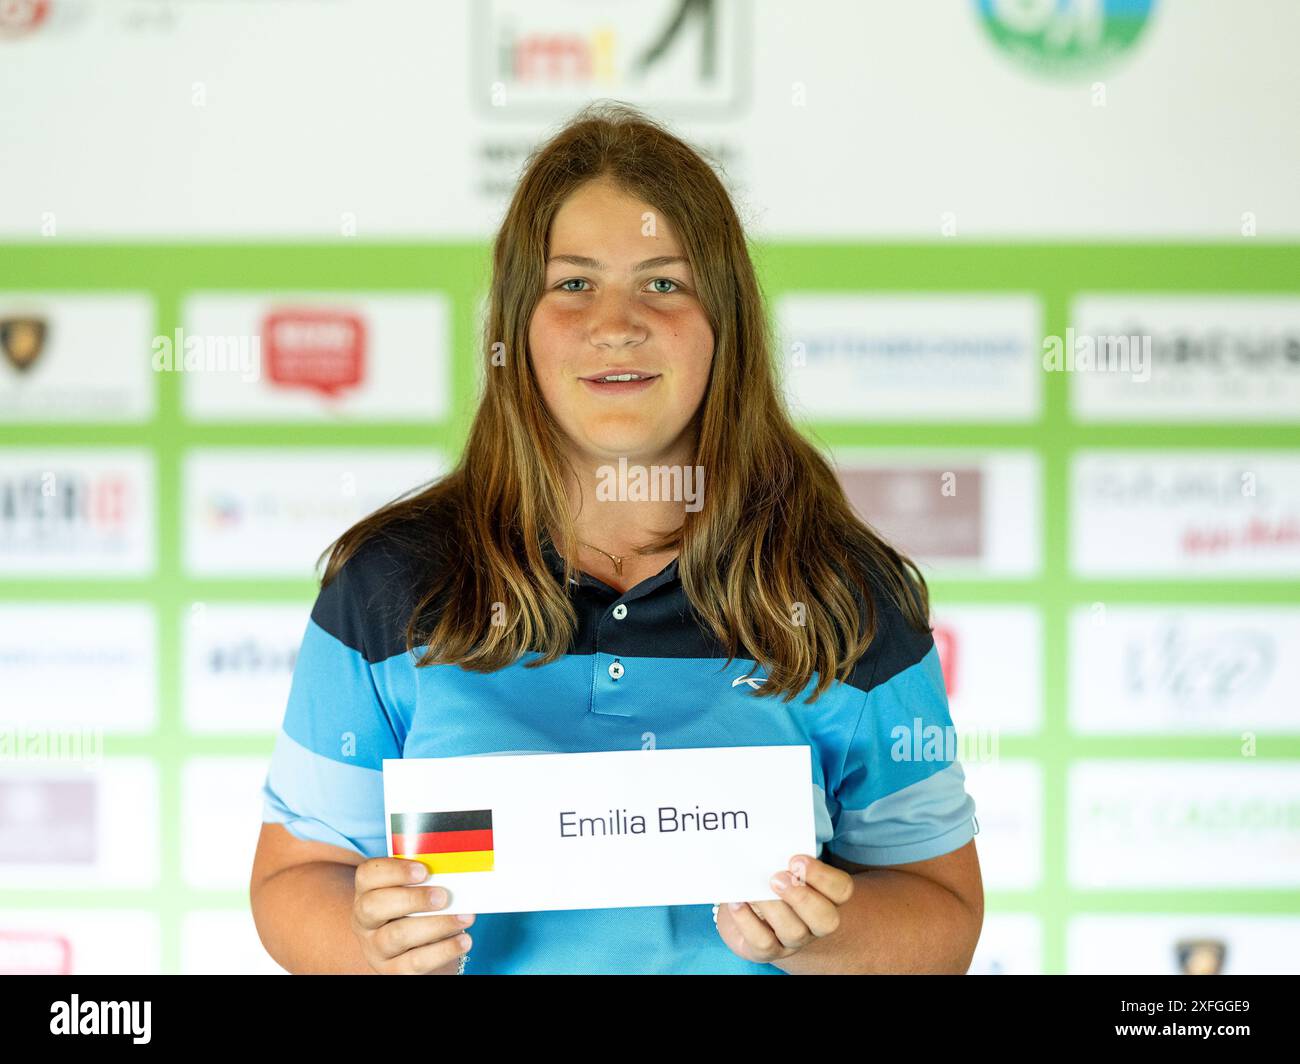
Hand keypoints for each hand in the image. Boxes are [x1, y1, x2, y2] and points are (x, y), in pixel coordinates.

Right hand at [351, 857, 475, 973]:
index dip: (394, 871)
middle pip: (374, 907)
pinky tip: (464, 940)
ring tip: (464, 917)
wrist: (412, 949)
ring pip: (397, 936)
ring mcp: (375, 948)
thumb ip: (426, 879)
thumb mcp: (413, 890)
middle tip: (443, 897)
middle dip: (412, 899)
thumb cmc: (416, 908)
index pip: (368, 875)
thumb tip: (455, 872)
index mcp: (367, 891)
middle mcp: (365, 920)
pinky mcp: (393, 971)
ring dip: (436, 925)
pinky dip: (443, 950)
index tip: (424, 870)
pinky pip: (416, 963)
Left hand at [713, 854, 853, 963]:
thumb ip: (780, 854)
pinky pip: (763, 944)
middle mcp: (814, 922)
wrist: (744, 907)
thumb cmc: (766, 878)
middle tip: (777, 878)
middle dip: (802, 897)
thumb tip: (767, 841)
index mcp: (825, 896)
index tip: (795, 860)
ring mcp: (792, 941)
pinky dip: (748, 921)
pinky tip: (738, 903)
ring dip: (773, 908)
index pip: (841, 889)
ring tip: (755, 891)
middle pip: (827, 920)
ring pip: (794, 932)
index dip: (822, 876)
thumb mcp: (777, 864)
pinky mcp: (767, 951)